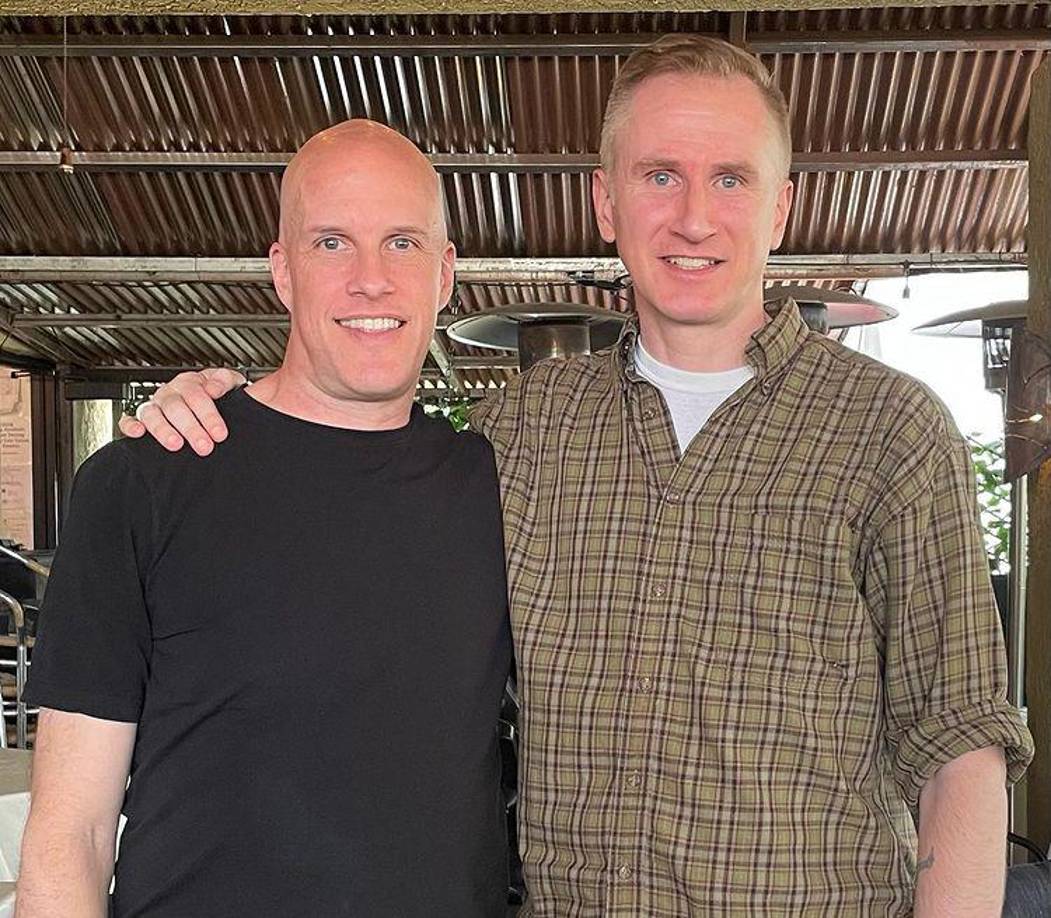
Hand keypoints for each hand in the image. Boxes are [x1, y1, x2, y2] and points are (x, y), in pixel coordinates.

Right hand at [117, 369, 245, 455]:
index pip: (197, 397)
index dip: (209, 416)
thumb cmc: (220, 394)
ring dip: (163, 430)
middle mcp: (170, 393)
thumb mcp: (230, 383)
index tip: (220, 434)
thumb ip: (226, 381)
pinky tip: (138, 433)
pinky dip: (130, 425)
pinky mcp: (140, 418)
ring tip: (176, 445)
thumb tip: (215, 388)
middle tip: (204, 446)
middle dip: (190, 428)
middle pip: (176, 408)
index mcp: (191, 383)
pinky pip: (128, 419)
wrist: (213, 400)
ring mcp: (155, 405)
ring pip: (152, 414)